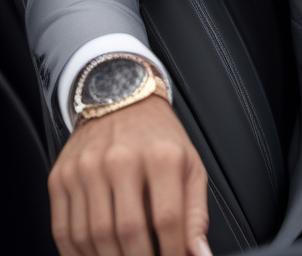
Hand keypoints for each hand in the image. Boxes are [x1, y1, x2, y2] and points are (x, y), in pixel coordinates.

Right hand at [47, 94, 211, 255]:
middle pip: (127, 231)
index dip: (172, 253)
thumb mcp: (190, 165)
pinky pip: (64, 231)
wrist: (121, 101)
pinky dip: (79, 255)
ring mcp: (86, 169)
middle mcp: (121, 160)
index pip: (166, 219)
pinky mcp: (61, 178)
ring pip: (93, 236)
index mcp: (161, 156)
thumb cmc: (159, 138)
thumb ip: (195, 213)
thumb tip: (200, 255)